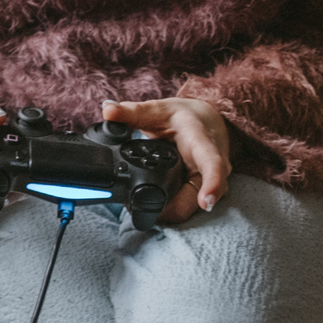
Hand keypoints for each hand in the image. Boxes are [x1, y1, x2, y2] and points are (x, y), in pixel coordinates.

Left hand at [101, 96, 231, 224]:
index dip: (212, 183)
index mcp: (201, 140)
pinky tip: (155, 208)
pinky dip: (172, 209)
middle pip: (201, 195)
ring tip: (145, 210)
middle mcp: (214, 164)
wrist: (207, 121)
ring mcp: (211, 180)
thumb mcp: (158, 109)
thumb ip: (132, 112)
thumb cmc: (185, 116)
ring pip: (194, 204)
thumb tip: (108, 110)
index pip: (211, 163)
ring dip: (171, 212)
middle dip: (176, 209)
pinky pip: (189, 204)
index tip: (205, 202)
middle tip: (147, 212)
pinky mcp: (204, 189)